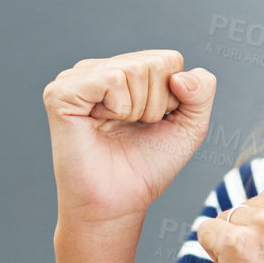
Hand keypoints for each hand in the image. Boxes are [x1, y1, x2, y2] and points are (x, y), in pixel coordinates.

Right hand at [42, 49, 216, 228]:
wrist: (119, 202)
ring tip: (116, 127)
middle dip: (156, 105)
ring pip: (135, 69)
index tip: (152, 124)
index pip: (170, 60)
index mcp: (124, 71)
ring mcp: (78, 77)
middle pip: (155, 63)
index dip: (172, 99)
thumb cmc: (147, 167)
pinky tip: (100, 123)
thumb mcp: (189, 127)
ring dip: (138, 109)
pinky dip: (118, 108)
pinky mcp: (62, 92)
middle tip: (133, 128)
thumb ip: (201, 92)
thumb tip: (179, 74)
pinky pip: (112, 79)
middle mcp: (100, 69)